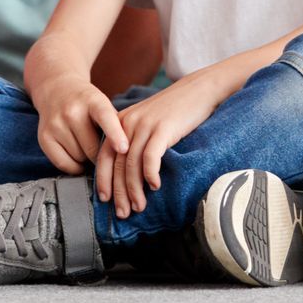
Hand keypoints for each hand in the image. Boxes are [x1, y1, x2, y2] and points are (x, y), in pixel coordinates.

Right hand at [34, 77, 127, 175]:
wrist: (57, 89)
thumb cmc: (88, 103)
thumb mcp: (104, 104)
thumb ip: (116, 124)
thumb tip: (124, 153)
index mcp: (93, 100)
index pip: (106, 117)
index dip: (115, 134)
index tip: (124, 148)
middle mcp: (72, 111)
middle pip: (92, 148)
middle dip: (101, 154)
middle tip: (103, 150)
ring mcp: (56, 124)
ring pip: (79, 158)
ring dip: (86, 159)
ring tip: (87, 146)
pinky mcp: (44, 138)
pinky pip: (63, 164)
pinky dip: (74, 167)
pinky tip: (77, 157)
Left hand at [105, 82, 218, 219]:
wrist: (199, 89)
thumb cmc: (174, 111)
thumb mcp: (147, 122)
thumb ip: (133, 141)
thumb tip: (127, 174)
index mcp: (120, 122)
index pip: (104, 157)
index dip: (103, 181)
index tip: (105, 201)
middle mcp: (128, 123)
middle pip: (117, 164)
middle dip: (119, 192)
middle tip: (124, 213)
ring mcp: (145, 125)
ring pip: (132, 164)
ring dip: (135, 190)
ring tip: (140, 206)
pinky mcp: (162, 128)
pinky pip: (151, 157)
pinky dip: (150, 174)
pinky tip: (155, 186)